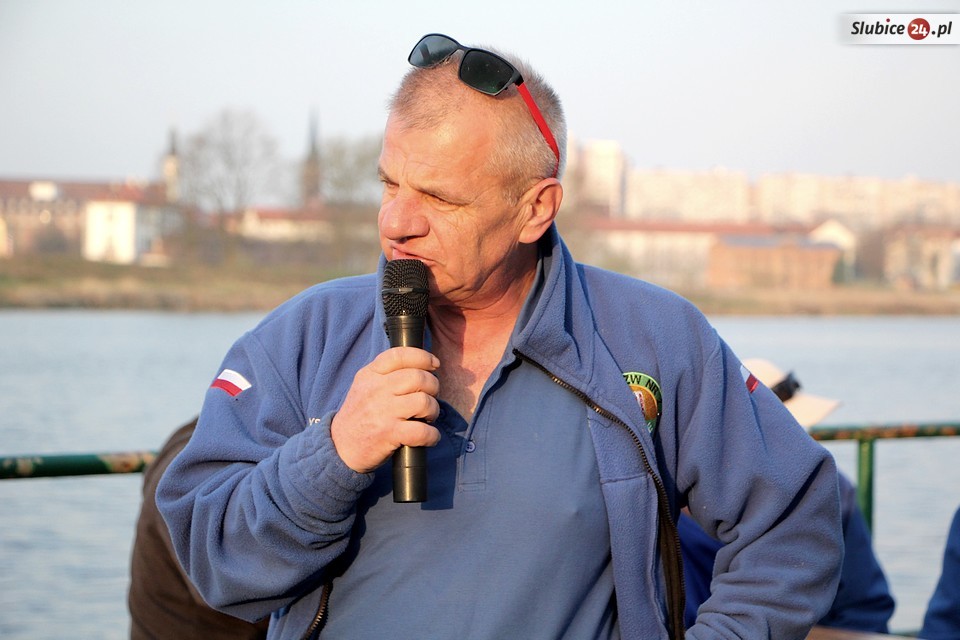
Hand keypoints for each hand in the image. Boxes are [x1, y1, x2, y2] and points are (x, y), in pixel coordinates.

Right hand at [331, 347, 441, 472]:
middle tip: (429, 397)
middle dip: (433, 387)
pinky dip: (432, 435)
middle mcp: (376, 390)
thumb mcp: (365, 385)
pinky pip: (422, 431)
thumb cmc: (360, 415)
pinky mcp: (389, 434)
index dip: (423, 357)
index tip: (434, 365)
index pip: (400, 355)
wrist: (340, 446)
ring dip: (433, 411)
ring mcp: (383, 412)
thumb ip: (387, 373)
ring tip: (427, 417)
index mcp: (370, 374)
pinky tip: (428, 437)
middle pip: (418, 377)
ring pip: (424, 402)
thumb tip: (422, 365)